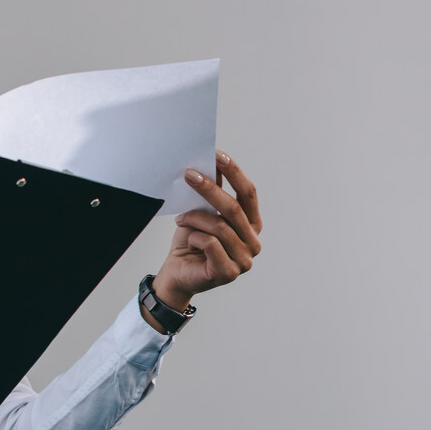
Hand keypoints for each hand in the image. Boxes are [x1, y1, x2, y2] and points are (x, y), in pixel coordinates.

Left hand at [147, 150, 262, 319]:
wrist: (176, 274)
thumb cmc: (191, 243)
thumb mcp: (202, 212)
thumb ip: (213, 192)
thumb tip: (213, 161)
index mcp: (252, 225)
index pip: (248, 194)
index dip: (235, 173)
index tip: (218, 155)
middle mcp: (253, 242)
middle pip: (234, 208)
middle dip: (209, 188)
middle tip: (189, 174)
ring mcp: (244, 260)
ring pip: (219, 227)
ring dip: (196, 218)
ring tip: (181, 219)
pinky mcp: (229, 273)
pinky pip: (210, 243)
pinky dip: (195, 237)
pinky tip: (188, 241)